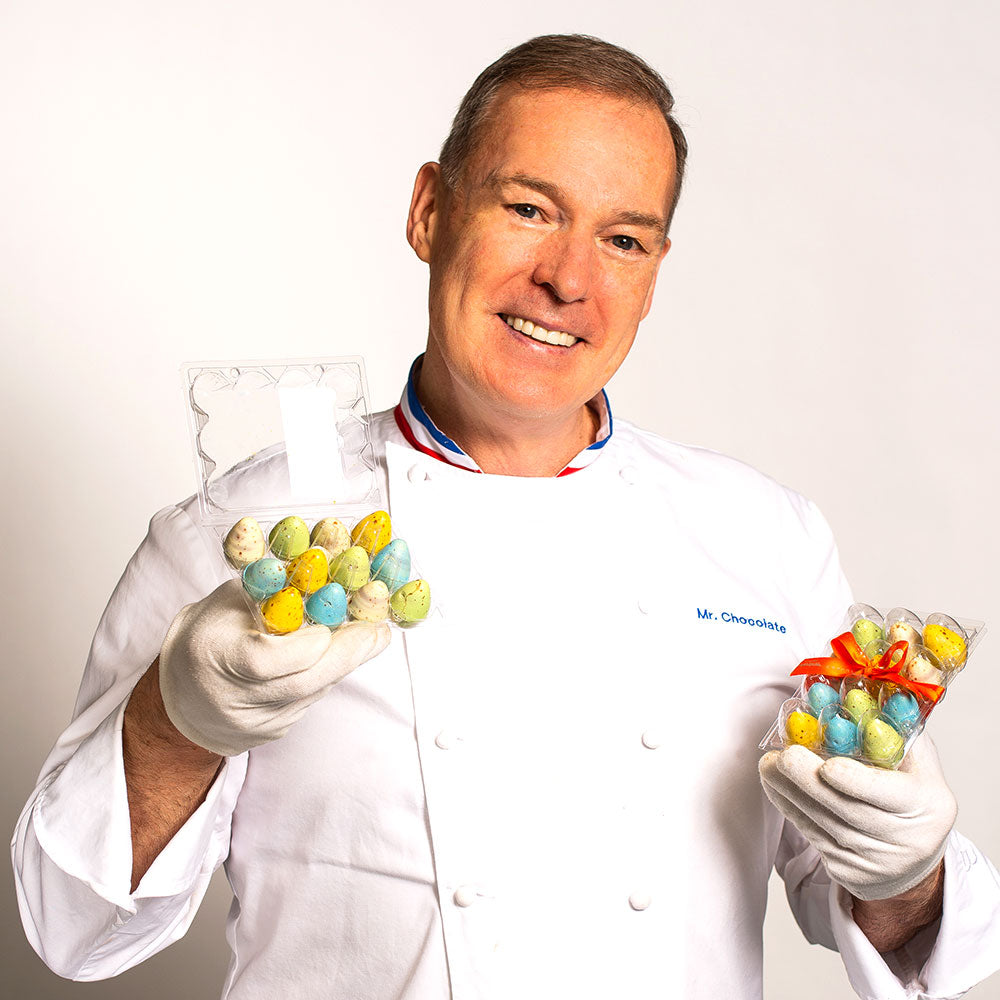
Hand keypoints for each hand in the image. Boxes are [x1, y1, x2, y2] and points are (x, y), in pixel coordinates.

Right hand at [158, 578, 389, 755]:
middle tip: (378, 633)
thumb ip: (273, 589)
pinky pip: (310, 702)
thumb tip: (329, 566)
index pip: (267, 661)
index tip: (331, 625)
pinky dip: (326, 677)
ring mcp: (253, 723)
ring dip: (343, 664)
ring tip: (368, 638)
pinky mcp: (271, 733)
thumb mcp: (230, 601)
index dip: (306, 644)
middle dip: (348, 654)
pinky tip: (336, 657)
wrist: (181, 695)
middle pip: (303, 683)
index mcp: (213, 656)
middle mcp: (232, 699)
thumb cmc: (208, 634)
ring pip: (313, 693)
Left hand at [758, 734, 956, 900]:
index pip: (885, 795)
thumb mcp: (920, 764)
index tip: (827, 765)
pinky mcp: (845, 870)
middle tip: (783, 755)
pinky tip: (773, 783)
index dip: (854, 781)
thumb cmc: (913, 797)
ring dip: (788, 790)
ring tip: (769, 763)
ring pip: (820, 822)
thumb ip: (896, 730)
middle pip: (845, 810)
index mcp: (925, 806)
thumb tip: (857, 694)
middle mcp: (901, 839)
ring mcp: (871, 860)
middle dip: (807, 780)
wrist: (914, 861)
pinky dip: (788, 806)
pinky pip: (810, 833)